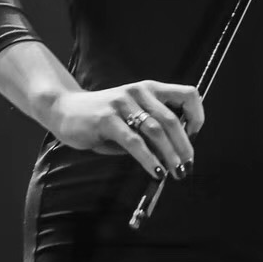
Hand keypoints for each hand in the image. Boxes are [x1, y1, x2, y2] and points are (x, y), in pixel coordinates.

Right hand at [44, 80, 204, 181]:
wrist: (65, 109)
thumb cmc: (103, 118)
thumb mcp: (131, 118)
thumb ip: (150, 131)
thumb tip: (174, 155)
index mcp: (150, 89)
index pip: (187, 94)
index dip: (197, 115)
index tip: (195, 136)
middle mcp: (139, 92)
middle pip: (172, 119)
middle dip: (184, 146)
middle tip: (187, 166)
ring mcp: (122, 103)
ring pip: (156, 131)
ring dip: (169, 155)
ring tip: (176, 173)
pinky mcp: (107, 119)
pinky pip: (134, 142)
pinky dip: (148, 159)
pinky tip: (156, 171)